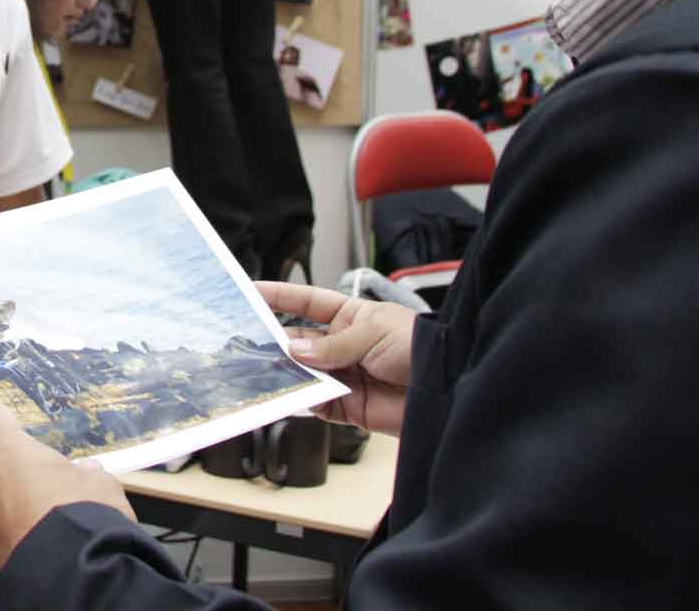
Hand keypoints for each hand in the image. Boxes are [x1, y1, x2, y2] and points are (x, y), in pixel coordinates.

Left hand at [0, 376, 134, 567]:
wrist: (73, 577)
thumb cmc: (84, 519)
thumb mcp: (98, 485)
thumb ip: (87, 475)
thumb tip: (88, 476)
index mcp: (10, 454)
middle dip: (17, 462)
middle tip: (50, 472)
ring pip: (0, 495)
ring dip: (21, 495)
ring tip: (59, 509)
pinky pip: (7, 525)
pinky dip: (23, 524)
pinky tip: (50, 532)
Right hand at [258, 281, 414, 435]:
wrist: (447, 389)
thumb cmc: (418, 347)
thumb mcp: (371, 332)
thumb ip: (331, 345)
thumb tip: (295, 352)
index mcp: (350, 317)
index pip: (306, 303)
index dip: (279, 297)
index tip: (251, 292)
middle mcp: (342, 345)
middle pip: (299, 342)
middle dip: (277, 342)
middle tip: (252, 344)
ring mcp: (344, 375)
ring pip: (304, 374)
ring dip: (288, 373)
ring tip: (271, 372)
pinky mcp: (348, 406)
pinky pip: (318, 403)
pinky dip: (305, 400)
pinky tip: (298, 394)